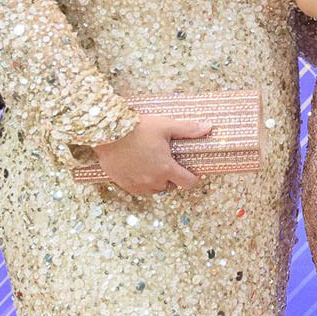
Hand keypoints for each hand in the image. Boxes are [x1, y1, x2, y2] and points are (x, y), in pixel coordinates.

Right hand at [79, 116, 208, 195]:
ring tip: (151, 164)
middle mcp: (153, 181)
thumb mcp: (165, 126)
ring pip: (154, 189)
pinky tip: (138, 168)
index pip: (187, 183)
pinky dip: (141, 182)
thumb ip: (187, 129)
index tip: (189, 171)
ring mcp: (138, 184)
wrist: (107, 133)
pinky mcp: (124, 184)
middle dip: (171, 176)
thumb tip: (208, 127)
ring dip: (156, 181)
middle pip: (170, 186)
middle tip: (166, 161)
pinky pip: (139, 190)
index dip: (191, 178)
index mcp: (166, 168)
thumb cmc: (137, 128)